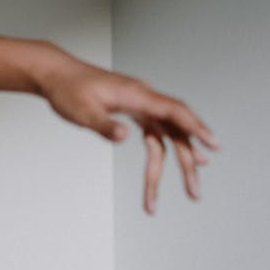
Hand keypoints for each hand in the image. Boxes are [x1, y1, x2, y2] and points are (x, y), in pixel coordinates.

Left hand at [39, 51, 218, 213]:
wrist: (56, 76)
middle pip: (177, 131)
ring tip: (189, 192)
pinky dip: (168, 153)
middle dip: (188, 163)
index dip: (196, 128)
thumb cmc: (68, 91)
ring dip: (179, 165)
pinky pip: (158, 135)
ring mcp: (142, 106)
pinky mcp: (135, 113)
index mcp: (137, 95)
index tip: (213, 145)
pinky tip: (180, 166)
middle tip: (194, 193)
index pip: (175, 111)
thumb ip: (105, 125)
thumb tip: (125, 137)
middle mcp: (145, 99)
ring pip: (169, 137)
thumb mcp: (82, 112)